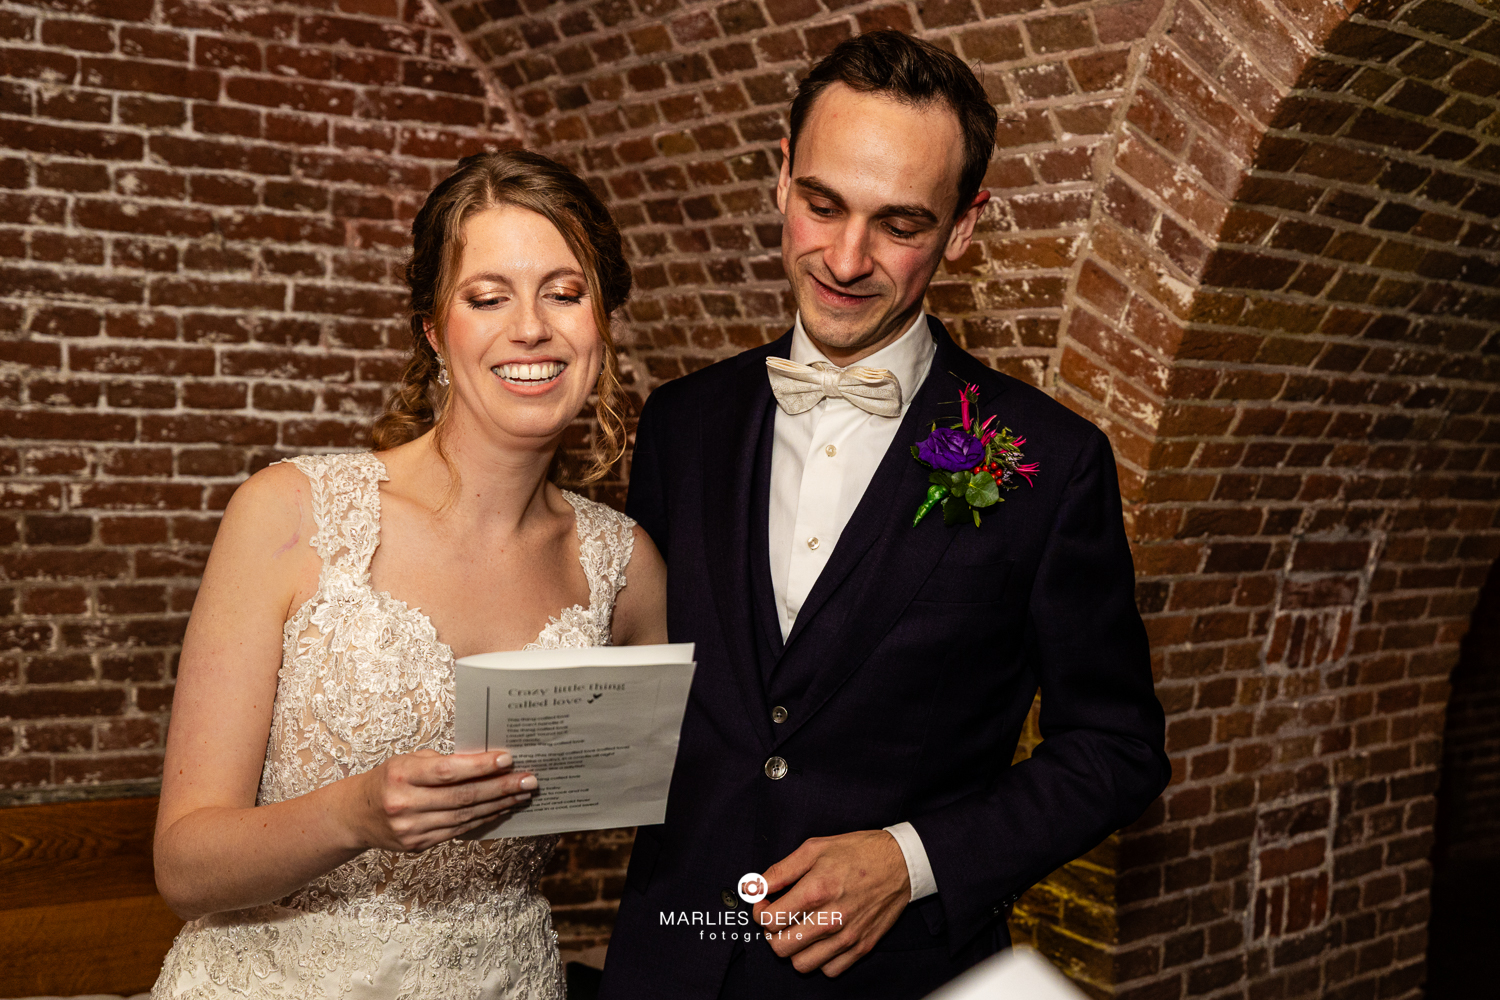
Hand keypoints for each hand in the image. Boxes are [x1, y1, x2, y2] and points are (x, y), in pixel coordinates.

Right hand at [349, 749, 534, 851]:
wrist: (356, 815)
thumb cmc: (388, 779)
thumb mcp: (407, 761)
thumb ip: (440, 763)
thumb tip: (484, 760)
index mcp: (401, 775)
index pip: (447, 771)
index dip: (479, 766)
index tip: (507, 759)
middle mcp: (404, 804)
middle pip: (462, 797)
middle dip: (500, 788)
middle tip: (529, 780)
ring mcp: (411, 829)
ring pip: (464, 817)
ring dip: (498, 805)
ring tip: (522, 794)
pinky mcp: (419, 845)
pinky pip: (458, 831)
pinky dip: (483, 819)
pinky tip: (500, 809)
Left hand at [751, 830, 910, 976]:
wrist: (900, 862)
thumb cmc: (857, 852)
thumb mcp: (814, 848)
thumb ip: (780, 870)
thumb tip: (754, 887)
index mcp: (816, 890)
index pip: (769, 919)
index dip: (760, 911)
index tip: (766, 902)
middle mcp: (831, 918)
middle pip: (780, 947)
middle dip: (772, 933)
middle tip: (780, 917)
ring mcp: (848, 936)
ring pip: (801, 964)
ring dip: (794, 949)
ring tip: (799, 929)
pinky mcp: (862, 947)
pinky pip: (829, 970)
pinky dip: (819, 959)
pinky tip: (820, 939)